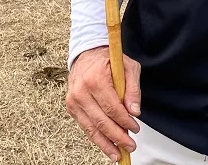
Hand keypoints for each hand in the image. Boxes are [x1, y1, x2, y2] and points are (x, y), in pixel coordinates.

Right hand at [65, 47, 141, 161]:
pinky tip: (107, 145)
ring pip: (91, 128)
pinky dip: (96, 138)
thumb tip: (135, 111)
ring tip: (118, 154)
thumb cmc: (108, 60)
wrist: (86, 54)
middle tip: (130, 146)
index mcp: (96, 79)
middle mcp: (81, 91)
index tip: (135, 128)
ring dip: (106, 144)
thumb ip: (133, 88)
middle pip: (101, 122)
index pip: (112, 108)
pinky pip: (85, 126)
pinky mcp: (71, 107)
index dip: (125, 122)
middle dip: (117, 137)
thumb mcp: (128, 66)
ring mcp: (74, 100)